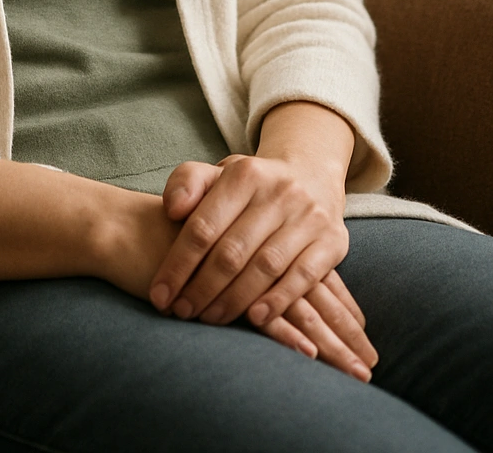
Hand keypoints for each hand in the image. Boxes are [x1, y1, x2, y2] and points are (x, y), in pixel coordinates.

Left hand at [148, 155, 375, 380]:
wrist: (311, 175)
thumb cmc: (251, 185)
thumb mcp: (218, 174)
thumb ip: (187, 183)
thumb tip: (173, 209)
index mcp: (245, 173)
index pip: (204, 225)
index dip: (178, 264)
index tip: (160, 295)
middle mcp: (279, 192)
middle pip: (232, 251)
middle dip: (202, 288)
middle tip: (181, 312)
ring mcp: (309, 217)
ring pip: (265, 267)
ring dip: (233, 300)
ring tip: (209, 319)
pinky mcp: (332, 242)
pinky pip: (302, 277)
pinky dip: (278, 300)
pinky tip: (255, 318)